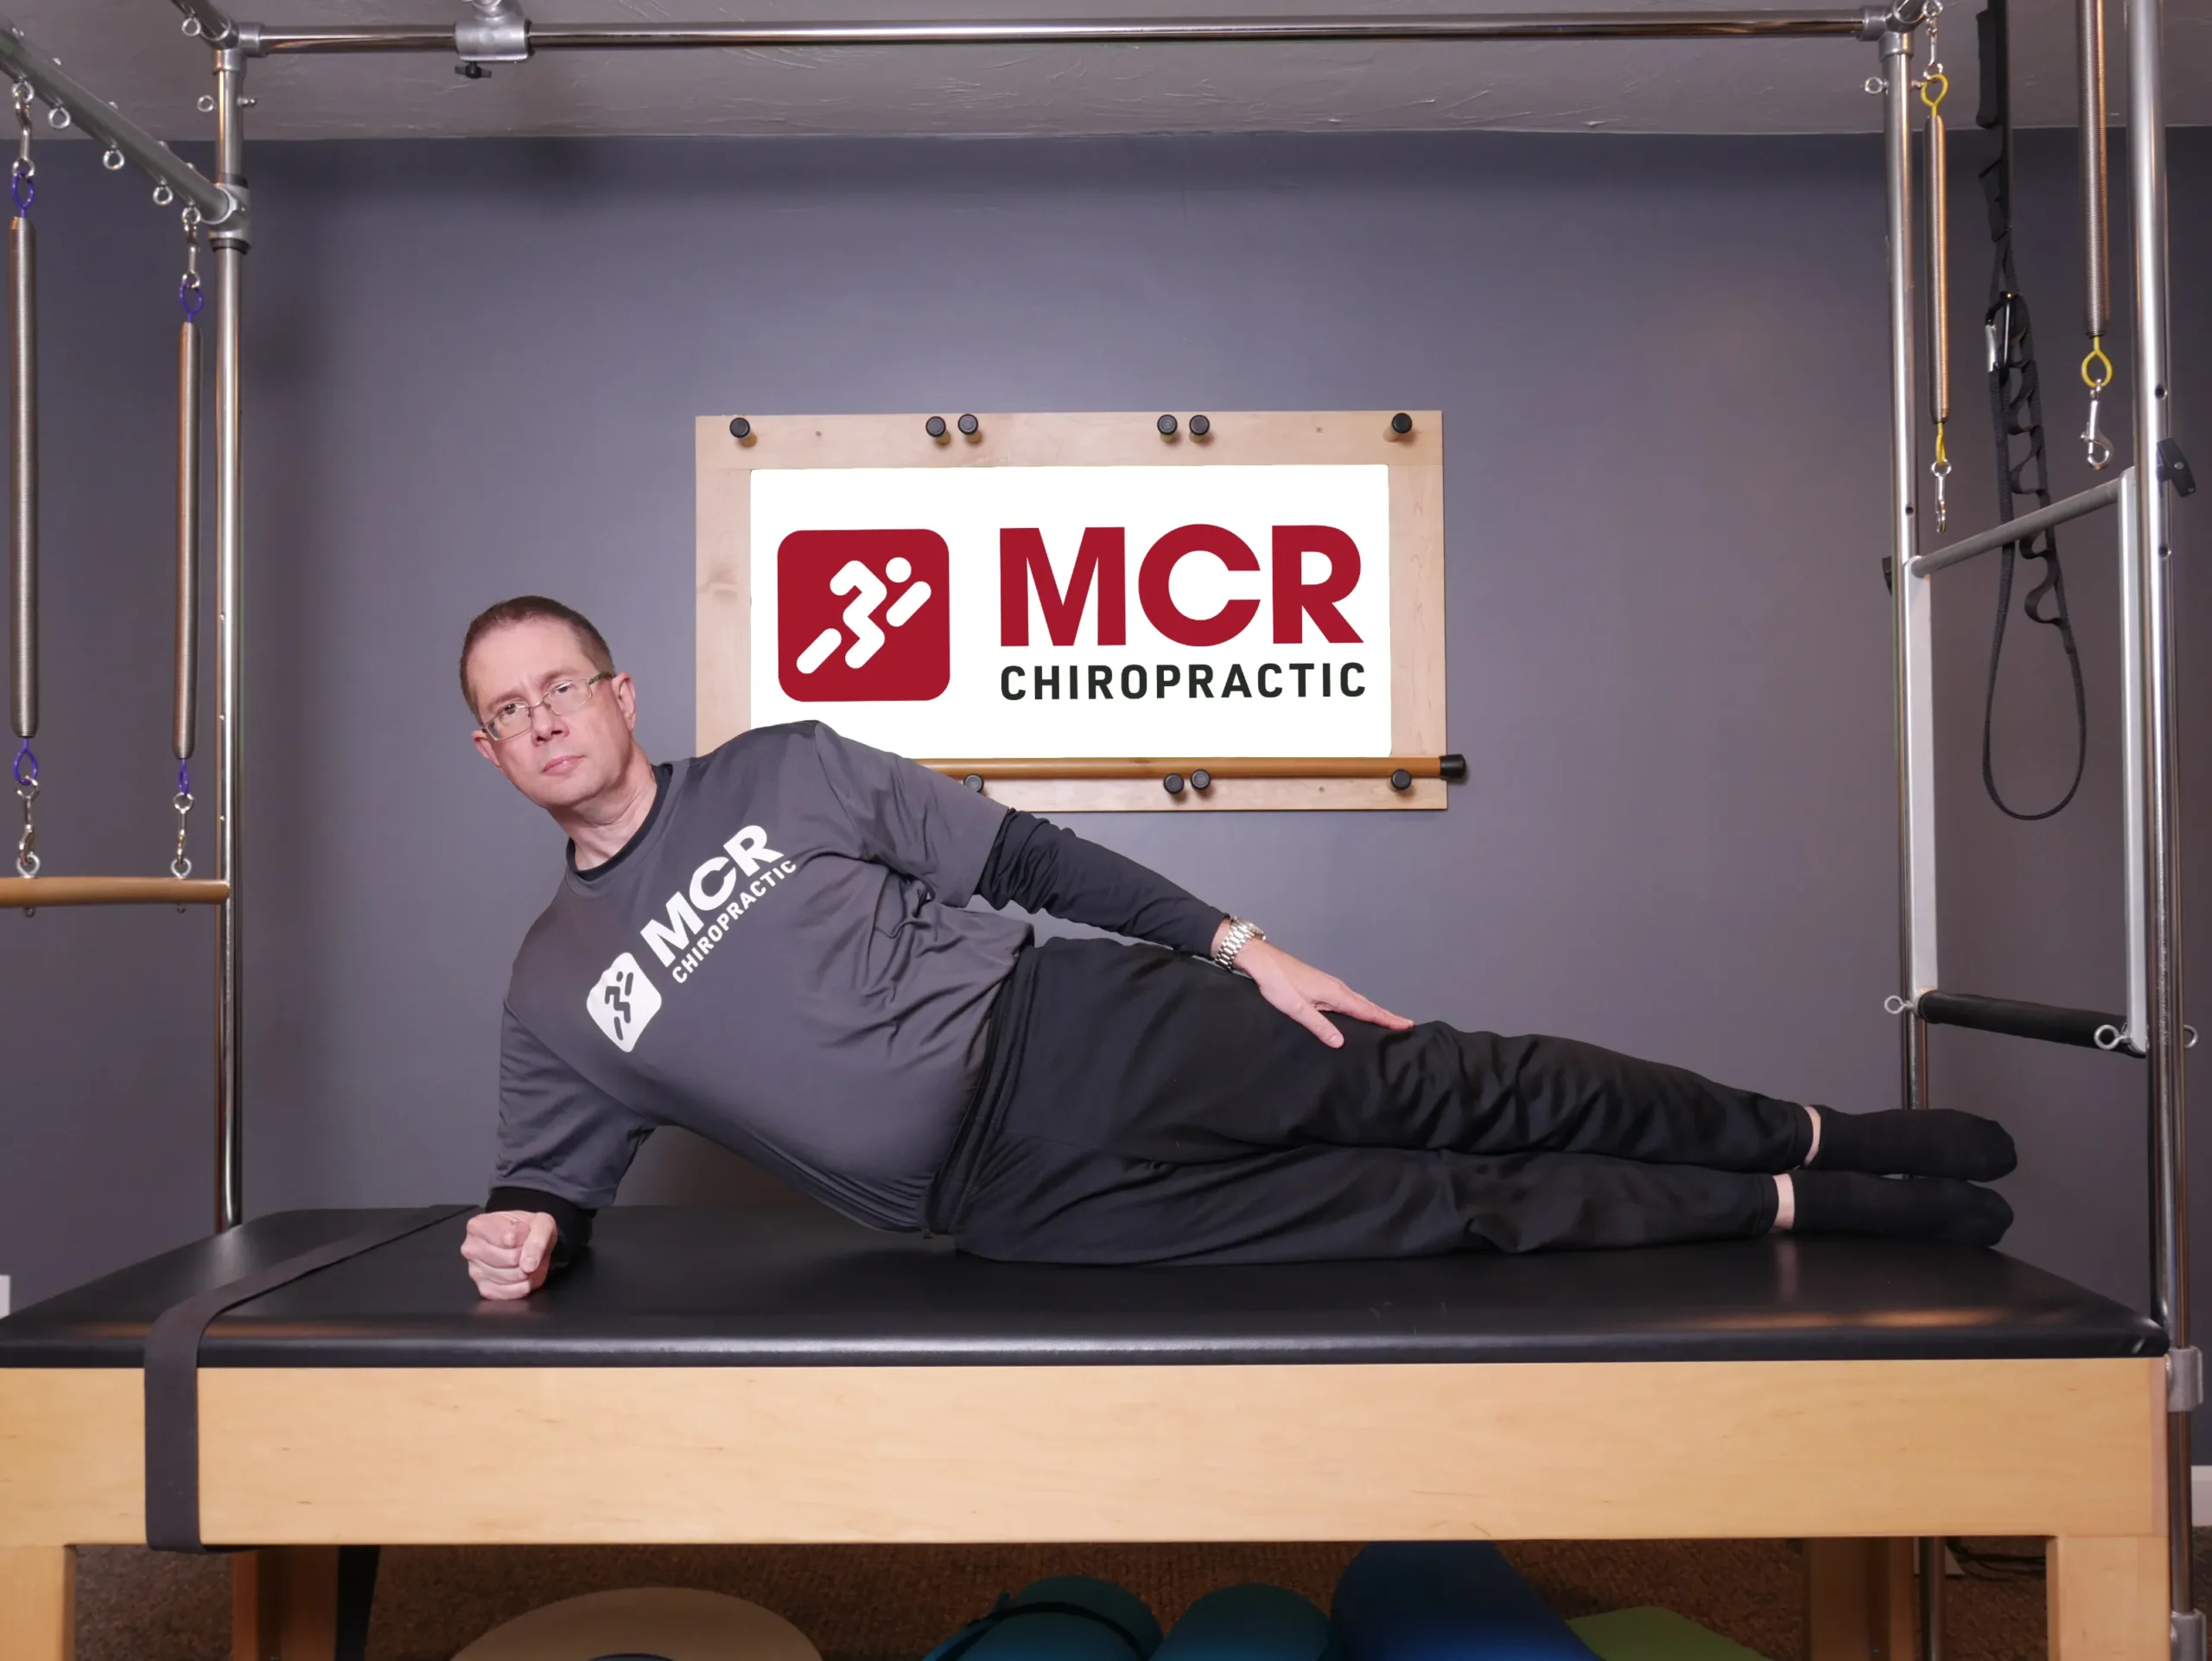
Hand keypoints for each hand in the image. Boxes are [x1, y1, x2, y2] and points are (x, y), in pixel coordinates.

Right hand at [462, 1210, 556, 1300]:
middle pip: (510, 1259)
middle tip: (527, 1249)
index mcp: (478, 1226)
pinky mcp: (484, 1289)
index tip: (525, 1234)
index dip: (525, 1238)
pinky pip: (509, 1293)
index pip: (509, 1239)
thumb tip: (528, 1266)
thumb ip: (537, 1240)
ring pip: (511, 1277)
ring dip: (528, 1272)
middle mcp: (471, 1249)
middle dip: (527, 1256)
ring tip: (527, 1261)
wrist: (526, 1241)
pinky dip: (523, 1286)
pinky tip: (523, 1276)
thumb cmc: (527, 1229)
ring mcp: (475, 1271)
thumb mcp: (540, 1223)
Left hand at [1228, 934, 1414, 1047]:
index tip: (1406, 1025)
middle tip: (1405, 1025)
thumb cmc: (1278, 984)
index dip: (1387, 1019)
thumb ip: (1319, 1026)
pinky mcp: (1322, 985)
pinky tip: (1357, 1012)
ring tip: (1387, 1021)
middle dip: (1386, 1015)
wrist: (1264, 962)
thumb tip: (1341, 1042)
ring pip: (1358, 1000)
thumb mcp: (1297, 1009)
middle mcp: (1337, 988)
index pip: (1367, 1010)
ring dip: (1374, 1011)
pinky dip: (1360, 1006)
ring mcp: (1330, 985)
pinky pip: (1349, 998)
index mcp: (1335, 994)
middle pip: (1367, 1005)